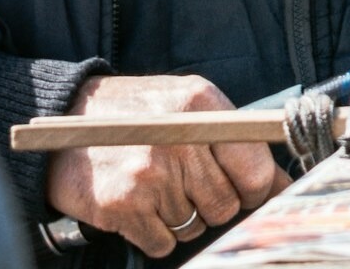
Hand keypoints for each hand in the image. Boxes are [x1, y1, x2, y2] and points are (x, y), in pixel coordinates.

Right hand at [45, 74, 288, 257]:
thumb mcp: (191, 107)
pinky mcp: (122, 205)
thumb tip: (285, 186)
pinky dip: (155, 233)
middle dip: (214, 204)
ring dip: (182, 216)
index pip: (257, 170)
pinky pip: (163, 242)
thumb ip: (238, 141)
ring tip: (157, 186)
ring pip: (195, 226)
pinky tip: (140, 205)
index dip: (257, 189)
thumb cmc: (139, 116)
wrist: (65, 122)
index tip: (247, 190)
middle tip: (187, 184)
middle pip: (226, 205)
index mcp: (202, 106)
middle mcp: (179, 139)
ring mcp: (149, 174)